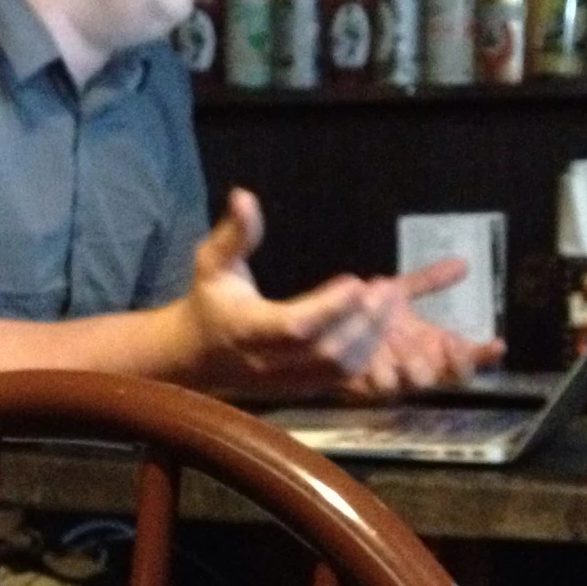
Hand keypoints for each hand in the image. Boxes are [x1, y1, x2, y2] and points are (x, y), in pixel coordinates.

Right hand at [182, 189, 502, 393]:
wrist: (197, 356)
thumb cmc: (210, 301)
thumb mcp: (213, 263)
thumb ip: (234, 234)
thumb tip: (243, 195)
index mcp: (246, 329)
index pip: (294, 326)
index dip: (329, 308)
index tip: (356, 281)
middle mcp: (267, 361)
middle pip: (326, 352)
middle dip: (362, 321)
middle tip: (385, 289)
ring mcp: (287, 380)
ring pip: (339, 369)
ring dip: (371, 336)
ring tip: (388, 302)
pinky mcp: (302, 389)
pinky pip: (342, 378)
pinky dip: (367, 351)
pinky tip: (378, 322)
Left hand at [339, 261, 507, 397]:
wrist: (329, 324)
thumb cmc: (370, 312)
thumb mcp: (400, 291)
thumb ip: (429, 280)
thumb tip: (462, 264)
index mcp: (429, 351)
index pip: (463, 363)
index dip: (481, 357)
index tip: (496, 343)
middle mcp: (414, 369)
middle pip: (440, 379)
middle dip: (443, 361)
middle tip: (443, 339)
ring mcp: (389, 379)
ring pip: (407, 385)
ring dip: (409, 365)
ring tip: (402, 341)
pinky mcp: (361, 385)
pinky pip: (373, 385)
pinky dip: (376, 370)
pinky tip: (375, 356)